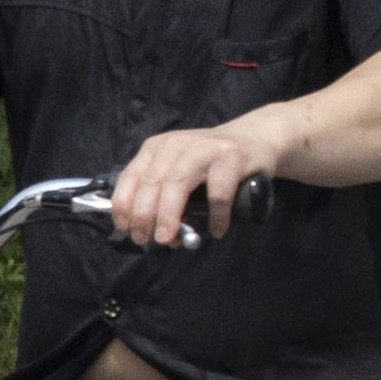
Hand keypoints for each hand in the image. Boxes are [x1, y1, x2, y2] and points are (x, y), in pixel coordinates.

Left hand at [105, 122, 284, 248]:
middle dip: (145, 216)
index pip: (131, 177)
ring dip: (169, 216)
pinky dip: (216, 215)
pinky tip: (217, 230)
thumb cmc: (211, 163)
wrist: (255, 139)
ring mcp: (204, 148)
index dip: (125, 205)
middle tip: (146, 239)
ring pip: (178, 185)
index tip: (126, 229)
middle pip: (152, 183)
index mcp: (156, 148)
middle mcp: (176, 145)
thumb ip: (163, 195)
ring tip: (170, 240)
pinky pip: (218, 193)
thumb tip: (153, 232)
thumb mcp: (179, 170)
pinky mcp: (232, 157)